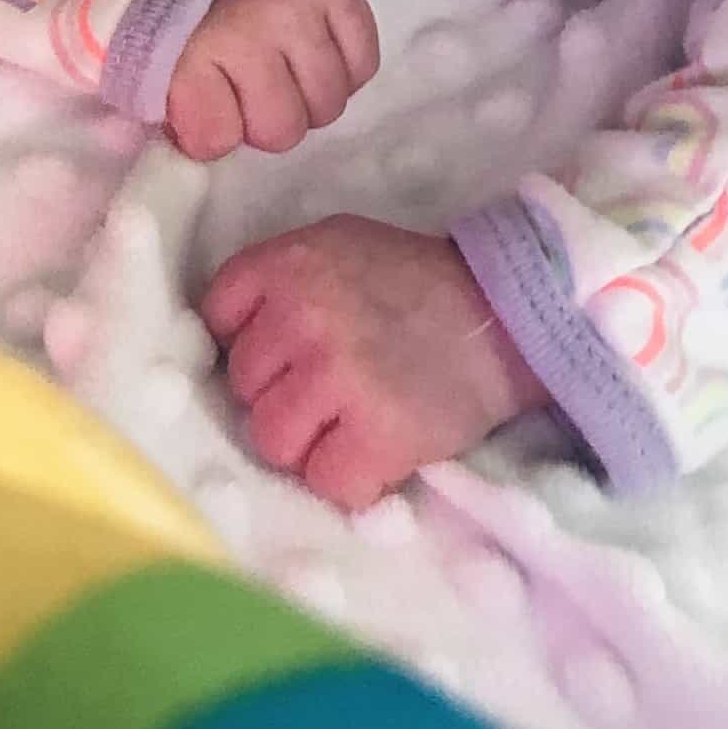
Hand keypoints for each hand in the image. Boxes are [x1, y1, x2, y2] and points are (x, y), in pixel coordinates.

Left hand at [162, 0, 380, 162]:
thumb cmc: (171, 6)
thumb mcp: (153, 59)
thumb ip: (181, 112)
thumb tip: (212, 150)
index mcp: (194, 46)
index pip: (216, 137)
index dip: (211, 130)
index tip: (205, 105)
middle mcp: (255, 27)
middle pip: (283, 130)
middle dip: (264, 120)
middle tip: (249, 89)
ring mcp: (304, 6)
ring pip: (328, 104)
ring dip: (305, 99)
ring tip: (283, 70)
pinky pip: (363, 65)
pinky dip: (342, 71)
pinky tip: (314, 55)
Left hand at [198, 215, 548, 510]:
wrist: (509, 318)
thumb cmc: (418, 284)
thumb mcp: (339, 246)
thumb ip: (280, 281)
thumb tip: (228, 336)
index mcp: (289, 264)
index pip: (218, 316)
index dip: (252, 342)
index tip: (287, 352)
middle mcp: (303, 317)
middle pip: (242, 386)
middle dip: (281, 394)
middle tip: (331, 391)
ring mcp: (338, 377)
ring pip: (272, 441)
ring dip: (307, 444)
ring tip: (349, 426)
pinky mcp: (378, 434)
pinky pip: (326, 481)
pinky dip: (351, 479)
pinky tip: (376, 454)